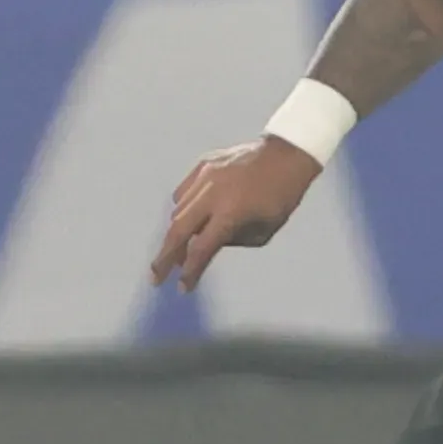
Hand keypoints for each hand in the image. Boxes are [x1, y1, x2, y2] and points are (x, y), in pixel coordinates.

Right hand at [151, 138, 322, 291]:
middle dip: (164, 257)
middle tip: (156, 277)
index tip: (182, 288)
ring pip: (178, 210)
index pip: (201, 249)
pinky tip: (190, 218)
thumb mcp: (263, 230)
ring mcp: (204, 176)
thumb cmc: (281, 197)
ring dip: (176, 234)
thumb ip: (233, 240)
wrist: (287, 155)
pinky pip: (184, 191)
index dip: (190, 271)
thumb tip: (207, 243)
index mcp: (230, 213)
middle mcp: (212, 194)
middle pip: (178, 230)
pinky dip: (183, 208)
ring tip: (178, 251)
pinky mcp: (203, 164)